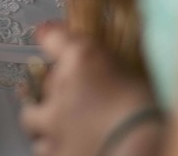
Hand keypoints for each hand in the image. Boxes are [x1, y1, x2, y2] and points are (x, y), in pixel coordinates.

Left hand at [19, 23, 162, 155]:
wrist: (137, 146)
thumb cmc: (146, 108)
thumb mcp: (137, 75)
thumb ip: (114, 68)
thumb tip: (111, 71)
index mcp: (82, 57)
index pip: (53, 37)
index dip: (49, 35)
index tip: (45, 34)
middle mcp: (60, 84)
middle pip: (43, 80)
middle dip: (53, 86)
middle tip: (68, 94)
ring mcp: (52, 120)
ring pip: (30, 117)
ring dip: (41, 118)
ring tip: (53, 125)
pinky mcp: (53, 151)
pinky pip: (42, 147)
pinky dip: (51, 145)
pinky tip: (62, 147)